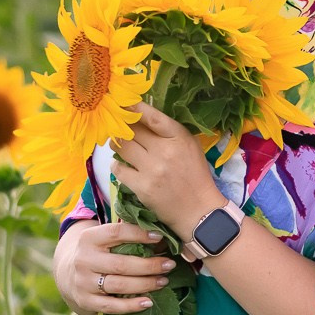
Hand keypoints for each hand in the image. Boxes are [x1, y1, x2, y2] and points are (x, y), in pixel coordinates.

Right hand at [53, 219, 180, 314]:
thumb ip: (128, 237)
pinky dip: (132, 306)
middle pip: (121, 264)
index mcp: (89, 238)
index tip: (160, 237)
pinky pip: (111, 306)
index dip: (139, 234)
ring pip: (119, 285)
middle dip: (149, 265)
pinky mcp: (85, 301)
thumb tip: (163, 240)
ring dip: (145, 284)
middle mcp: (83, 259)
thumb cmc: (99, 253)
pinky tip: (149, 302)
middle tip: (169, 265)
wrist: (68, 274)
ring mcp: (83, 282)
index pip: (116, 232)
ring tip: (163, 281)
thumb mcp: (106, 240)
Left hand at [107, 101, 227, 240]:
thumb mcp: (190, 147)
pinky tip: (121, 165)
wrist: (198, 211)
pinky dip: (116, 165)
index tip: (124, 103)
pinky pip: (119, 169)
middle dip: (122, 127)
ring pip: (122, 147)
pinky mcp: (142, 187)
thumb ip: (171, 132)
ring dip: (116, 144)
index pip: (152, 117)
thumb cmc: (195, 176)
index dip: (135, 108)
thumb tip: (144, 116)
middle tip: (117, 126)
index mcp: (180, 138)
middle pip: (133, 131)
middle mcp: (165, 151)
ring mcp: (152, 169)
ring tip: (117, 144)